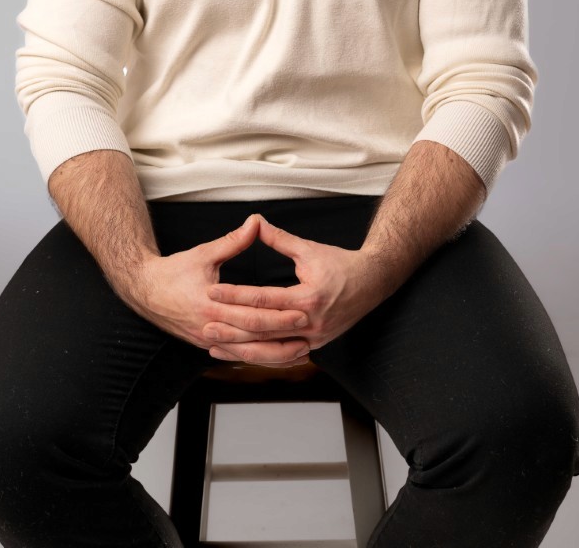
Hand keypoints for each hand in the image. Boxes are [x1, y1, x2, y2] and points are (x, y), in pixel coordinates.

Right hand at [121, 214, 310, 362]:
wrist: (144, 291)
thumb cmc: (174, 270)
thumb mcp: (204, 253)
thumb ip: (233, 241)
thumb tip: (255, 222)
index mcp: (210, 305)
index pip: (251, 314)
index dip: (278, 315)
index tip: (301, 312)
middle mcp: (209, 327)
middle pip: (252, 338)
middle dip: (281, 339)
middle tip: (308, 334)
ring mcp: (207, 339)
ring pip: (246, 353)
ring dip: (273, 355)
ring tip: (300, 352)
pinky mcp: (206, 344)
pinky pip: (236, 354)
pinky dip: (257, 356)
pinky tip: (276, 356)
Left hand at [203, 214, 388, 363]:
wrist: (373, 282)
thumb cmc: (342, 264)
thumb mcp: (309, 249)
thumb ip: (279, 239)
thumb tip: (254, 222)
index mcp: (309, 297)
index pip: (264, 299)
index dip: (235, 295)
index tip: (212, 292)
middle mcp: (311, 322)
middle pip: (264, 329)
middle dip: (232, 329)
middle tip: (205, 326)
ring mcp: (314, 338)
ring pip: (272, 350)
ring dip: (242, 350)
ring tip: (215, 347)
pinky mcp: (315, 345)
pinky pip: (284, 356)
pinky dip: (261, 358)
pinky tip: (242, 356)